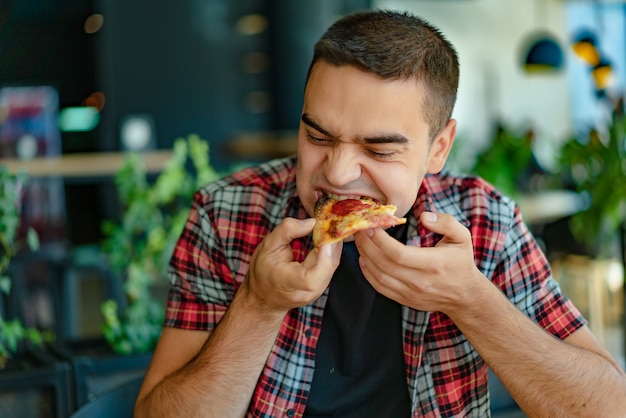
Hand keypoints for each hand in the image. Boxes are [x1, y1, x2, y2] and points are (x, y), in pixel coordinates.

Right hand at [244, 217, 342, 312]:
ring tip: (330, 227)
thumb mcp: (268, 245)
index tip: (326, 237)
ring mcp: (316, 292)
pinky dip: (331, 251)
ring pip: (332, 266)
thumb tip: (312, 222)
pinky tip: (328, 238)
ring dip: (333, 245)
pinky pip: (331, 267)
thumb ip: (287, 230)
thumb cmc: (263, 271)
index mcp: (288, 282)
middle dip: (331, 242)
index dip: (323, 258)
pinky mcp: (321, 287)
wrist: (263, 296)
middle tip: (330, 222)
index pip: (311, 278)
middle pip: (327, 268)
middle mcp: (305, 292)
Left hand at [354, 211, 485, 314]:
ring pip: (379, 276)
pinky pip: (380, 288)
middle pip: (384, 264)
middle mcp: (420, 281)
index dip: (380, 240)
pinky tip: (363, 259)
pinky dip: (367, 274)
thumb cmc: (461, 262)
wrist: (465, 296)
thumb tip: (424, 216)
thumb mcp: (462, 237)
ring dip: (364, 257)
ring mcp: (411, 293)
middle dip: (367, 245)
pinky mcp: (405, 300)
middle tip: (359, 228)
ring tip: (359, 240)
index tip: (371, 225)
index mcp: (434, 264)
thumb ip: (446, 223)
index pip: (399, 253)